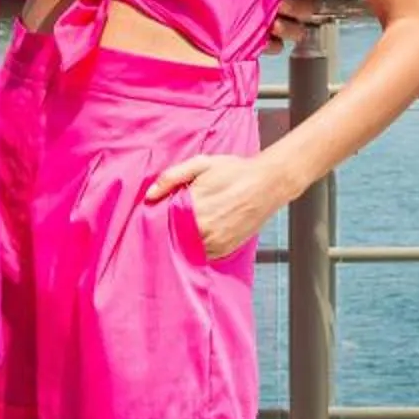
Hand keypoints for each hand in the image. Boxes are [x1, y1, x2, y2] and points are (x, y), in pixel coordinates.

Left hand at [144, 154, 289, 260]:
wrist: (268, 184)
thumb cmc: (235, 171)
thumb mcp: (202, 164)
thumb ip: (172, 177)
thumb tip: (150, 195)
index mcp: (193, 207)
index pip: (163, 222)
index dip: (157, 219)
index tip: (155, 215)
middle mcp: (202, 229)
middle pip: (173, 237)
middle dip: (170, 229)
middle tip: (173, 219)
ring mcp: (215, 242)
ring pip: (187, 248)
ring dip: (184, 240)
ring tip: (190, 226)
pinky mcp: (225, 250)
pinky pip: (203, 254)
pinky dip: (199, 247)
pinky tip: (202, 233)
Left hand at [264, 0, 328, 50]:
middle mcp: (289, 1)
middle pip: (309, 9)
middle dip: (297, 7)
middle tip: (282, 4)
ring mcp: (279, 22)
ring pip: (299, 31)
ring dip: (289, 28)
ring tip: (273, 24)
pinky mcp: (265, 41)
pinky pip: (277, 47)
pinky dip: (272, 45)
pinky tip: (264, 40)